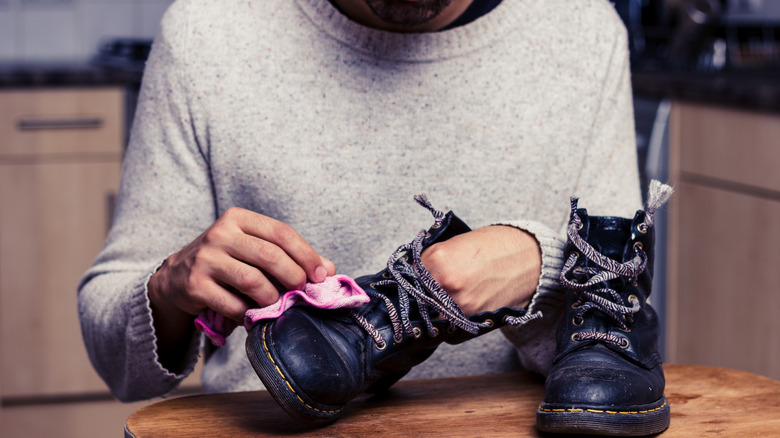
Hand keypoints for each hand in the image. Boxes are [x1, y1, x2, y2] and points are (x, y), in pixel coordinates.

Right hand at [147, 207, 335, 351]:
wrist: (175, 277)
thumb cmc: (226, 262)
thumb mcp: (253, 250)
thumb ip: (290, 256)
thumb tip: (330, 269)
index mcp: (238, 218)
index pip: (281, 232)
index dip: (306, 254)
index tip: (322, 274)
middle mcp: (220, 234)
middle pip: (269, 255)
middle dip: (293, 276)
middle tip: (302, 291)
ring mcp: (205, 259)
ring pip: (253, 281)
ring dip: (271, 299)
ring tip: (276, 305)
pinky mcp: (195, 285)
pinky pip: (233, 304)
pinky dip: (248, 314)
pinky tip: (252, 317)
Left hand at [420, 225, 540, 315]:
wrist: (528, 258)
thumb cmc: (493, 246)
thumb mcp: (454, 244)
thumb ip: (430, 260)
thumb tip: (411, 275)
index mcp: (438, 260)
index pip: (408, 275)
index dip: (412, 277)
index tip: (415, 279)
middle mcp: (446, 283)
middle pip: (417, 296)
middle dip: (421, 293)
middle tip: (430, 288)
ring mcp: (459, 304)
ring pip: (432, 313)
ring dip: (434, 308)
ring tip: (449, 296)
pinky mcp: (472, 320)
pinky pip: (449, 326)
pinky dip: (449, 320)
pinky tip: (458, 307)